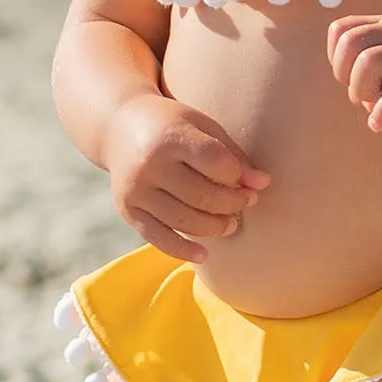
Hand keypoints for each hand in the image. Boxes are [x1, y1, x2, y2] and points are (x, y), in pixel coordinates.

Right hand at [101, 93, 269, 262]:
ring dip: (215, 227)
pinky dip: (183, 250)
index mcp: (171, 136)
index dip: (238, 175)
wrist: (118, 127)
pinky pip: (158, 238)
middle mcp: (150, 164)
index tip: (249, 179)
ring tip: (230, 224)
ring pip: (184, 221)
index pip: (216, 162)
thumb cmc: (172, 126)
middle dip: (232, 203)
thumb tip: (263, 184)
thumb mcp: (202, 127)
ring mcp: (136, 190)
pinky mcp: (128, 210)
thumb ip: (232, 155)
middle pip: (202, 196)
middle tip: (246, 203)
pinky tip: (205, 255)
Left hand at [327, 14, 381, 133]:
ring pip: (369, 62)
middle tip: (361, 95)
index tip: (351, 77)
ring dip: (360, 91)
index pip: (342, 29)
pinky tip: (380, 123)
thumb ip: (374, 64)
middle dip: (344, 75)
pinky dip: (381, 113)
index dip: (336, 57)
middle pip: (351, 43)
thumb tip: (352, 88)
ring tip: (374, 106)